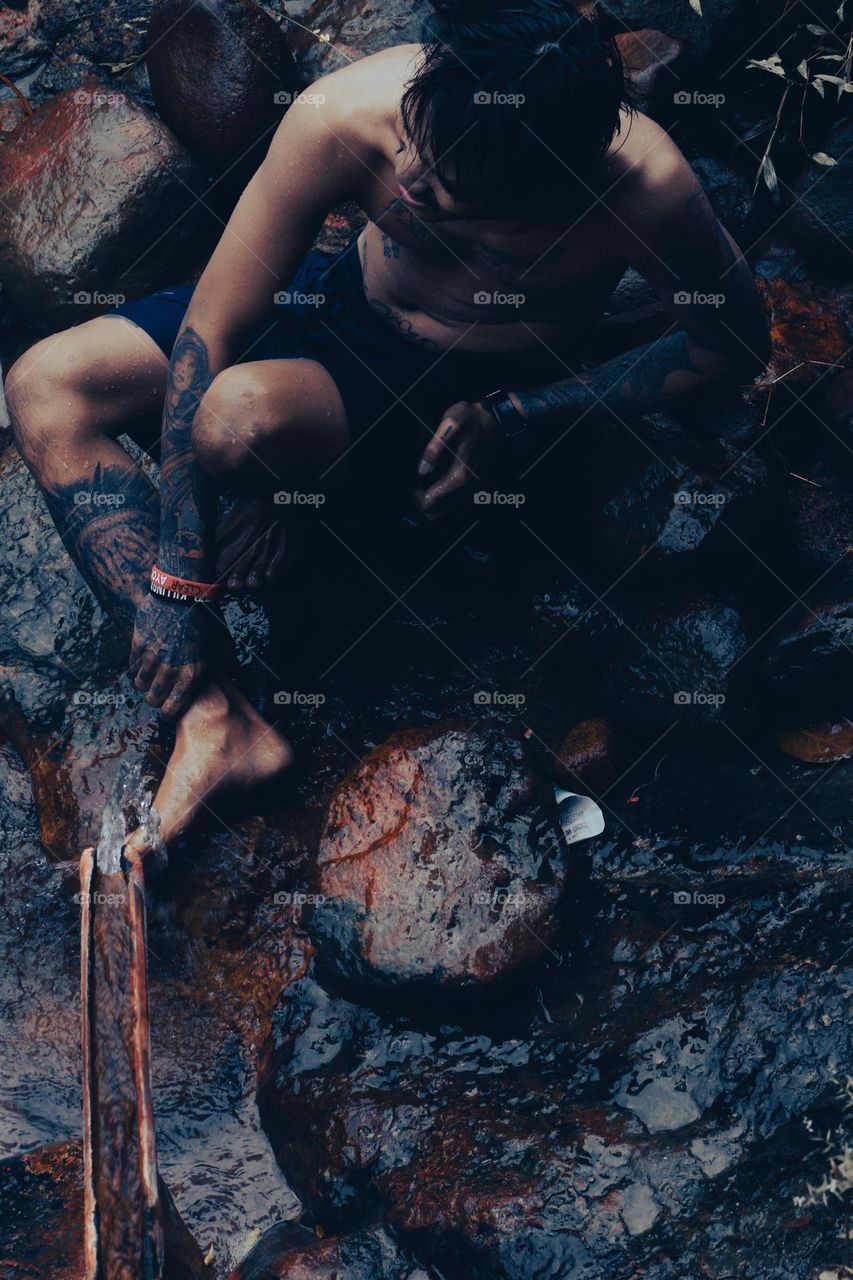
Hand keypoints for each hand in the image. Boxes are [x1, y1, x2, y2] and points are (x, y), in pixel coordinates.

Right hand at [129, 592, 211, 719]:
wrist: (184, 594)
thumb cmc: (205, 621)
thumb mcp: (220, 646)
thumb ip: (221, 667)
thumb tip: (227, 681)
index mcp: (191, 674)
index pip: (172, 709)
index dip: (168, 714)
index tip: (167, 711)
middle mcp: (170, 670)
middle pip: (152, 699)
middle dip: (155, 698)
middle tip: (159, 690)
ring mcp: (151, 657)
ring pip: (140, 684)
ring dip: (146, 681)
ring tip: (153, 672)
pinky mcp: (138, 645)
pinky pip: (132, 666)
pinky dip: (137, 665)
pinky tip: (147, 657)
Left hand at [414, 400, 502, 521]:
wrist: (497, 418)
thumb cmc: (471, 419)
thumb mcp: (450, 423)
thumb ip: (435, 448)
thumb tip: (422, 470)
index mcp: (460, 474)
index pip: (434, 500)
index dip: (420, 498)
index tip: (414, 488)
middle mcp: (471, 486)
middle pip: (442, 511)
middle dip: (427, 504)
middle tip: (419, 490)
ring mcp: (479, 488)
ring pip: (455, 512)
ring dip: (440, 507)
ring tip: (429, 492)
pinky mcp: (484, 486)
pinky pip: (467, 507)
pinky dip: (453, 506)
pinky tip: (445, 495)